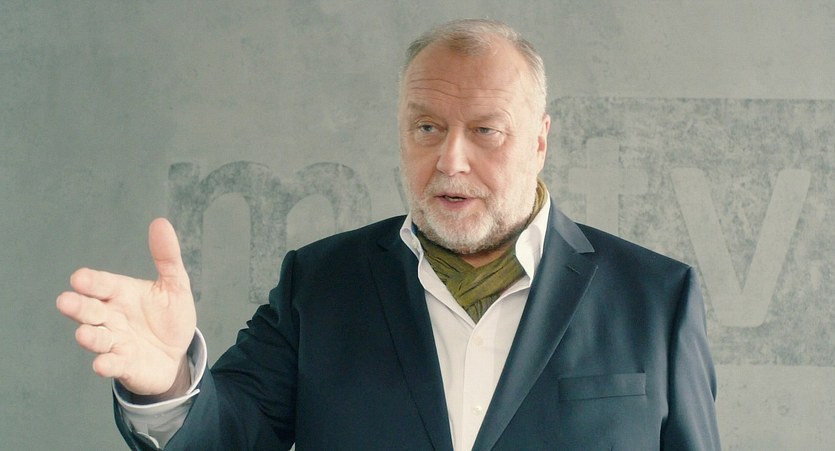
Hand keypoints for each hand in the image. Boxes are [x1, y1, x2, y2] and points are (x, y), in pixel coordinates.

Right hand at [57, 218, 196, 397]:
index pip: (102, 285)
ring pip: (97, 338)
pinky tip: (102, 364)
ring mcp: (115, 342)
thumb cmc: (168, 317)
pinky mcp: (123, 365)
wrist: (177, 354)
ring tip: (83, 333)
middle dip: (78, 306)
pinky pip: (112, 364)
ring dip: (89, 336)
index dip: (91, 282)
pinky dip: (106, 364)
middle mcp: (111, 317)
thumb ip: (167, 257)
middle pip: (90, 310)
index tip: (80, 278)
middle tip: (65, 301)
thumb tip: (160, 222)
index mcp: (120, 294)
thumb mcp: (174, 285)